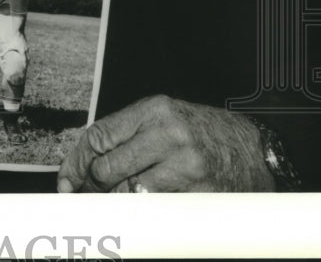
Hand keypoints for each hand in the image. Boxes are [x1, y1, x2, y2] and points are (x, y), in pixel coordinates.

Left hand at [56, 95, 274, 192]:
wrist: (253, 149)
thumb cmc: (200, 133)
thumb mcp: (161, 119)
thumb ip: (124, 135)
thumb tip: (81, 167)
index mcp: (153, 110)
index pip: (99, 136)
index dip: (77, 162)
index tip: (67, 180)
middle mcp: (168, 133)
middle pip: (108, 167)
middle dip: (94, 185)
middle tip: (91, 194)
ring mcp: (186, 164)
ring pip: (128, 191)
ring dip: (118, 200)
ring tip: (121, 198)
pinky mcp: (199, 193)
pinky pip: (155, 209)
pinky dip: (145, 210)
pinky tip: (148, 204)